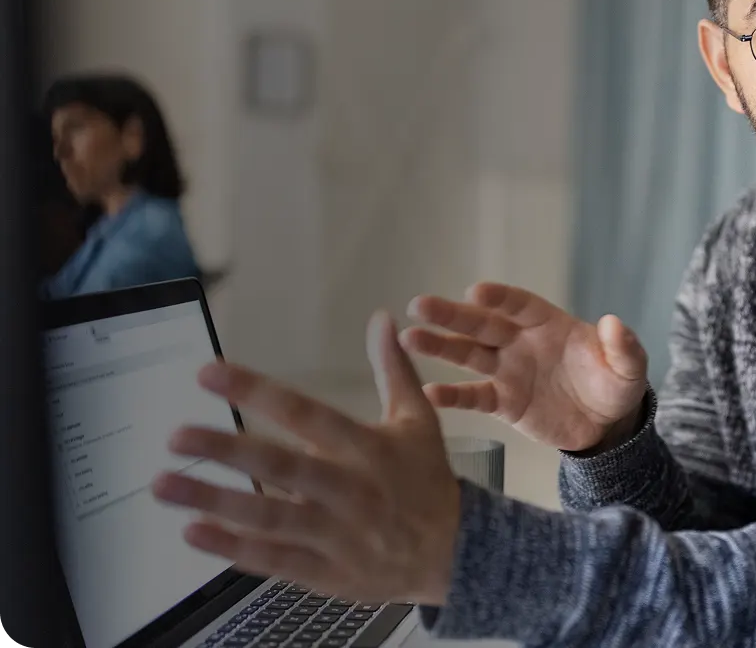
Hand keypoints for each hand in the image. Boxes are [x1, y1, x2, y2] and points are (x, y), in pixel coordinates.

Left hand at [150, 311, 461, 605]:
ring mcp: (337, 535)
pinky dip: (234, 549)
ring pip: (270, 517)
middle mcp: (349, 489)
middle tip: (176, 435)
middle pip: (281, 467)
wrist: (456, 553)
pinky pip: (275, 560)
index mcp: (368, 448)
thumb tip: (382, 318)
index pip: (306, 413)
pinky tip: (194, 532)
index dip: (257, 391)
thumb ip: (393, 369)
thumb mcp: (419, 420)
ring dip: (215, 501)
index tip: (210, 373)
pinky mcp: (328, 573)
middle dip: (227, 450)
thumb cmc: (428, 481)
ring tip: (165, 485)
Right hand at [400, 283, 648, 452]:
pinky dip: (452, 395)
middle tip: (420, 305)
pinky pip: (474, 396)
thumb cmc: (615, 384)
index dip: (499, 298)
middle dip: (452, 315)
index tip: (476, 292)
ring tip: (408, 338)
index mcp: (548, 323)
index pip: (519, 304)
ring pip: (468, 354)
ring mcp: (508, 370)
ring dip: (439, 346)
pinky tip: (428, 392)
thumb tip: (614, 323)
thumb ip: (623, 347)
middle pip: (482, 324)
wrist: (606, 424)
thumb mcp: (628, 367)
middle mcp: (521, 341)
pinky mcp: (503, 402)